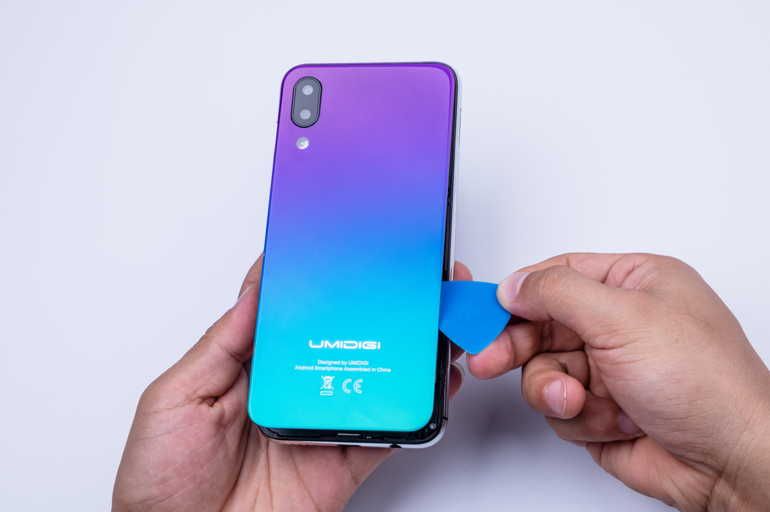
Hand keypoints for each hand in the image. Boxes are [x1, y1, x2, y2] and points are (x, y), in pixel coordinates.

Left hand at [113, 257, 468, 511]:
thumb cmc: (160, 480)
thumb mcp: (175, 397)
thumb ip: (222, 344)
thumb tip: (258, 290)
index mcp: (251, 368)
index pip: (294, 314)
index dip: (319, 282)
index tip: (343, 247)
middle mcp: (293, 390)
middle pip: (345, 340)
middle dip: (378, 308)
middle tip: (406, 277)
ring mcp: (322, 423)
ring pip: (377, 378)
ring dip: (408, 350)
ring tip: (431, 316)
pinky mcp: (343, 462)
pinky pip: (387, 432)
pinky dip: (416, 410)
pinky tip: (432, 382)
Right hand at [467, 253, 769, 510]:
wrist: (730, 461)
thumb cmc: (705, 384)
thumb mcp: (623, 318)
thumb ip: (559, 292)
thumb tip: (515, 284)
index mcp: (633, 284)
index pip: (557, 276)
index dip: (517, 294)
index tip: (482, 311)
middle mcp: (619, 323)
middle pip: (541, 325)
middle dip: (517, 347)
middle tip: (488, 359)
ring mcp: (609, 368)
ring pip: (543, 370)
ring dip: (553, 389)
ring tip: (577, 401)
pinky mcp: (601, 409)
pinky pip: (557, 407)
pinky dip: (575, 417)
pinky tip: (606, 420)